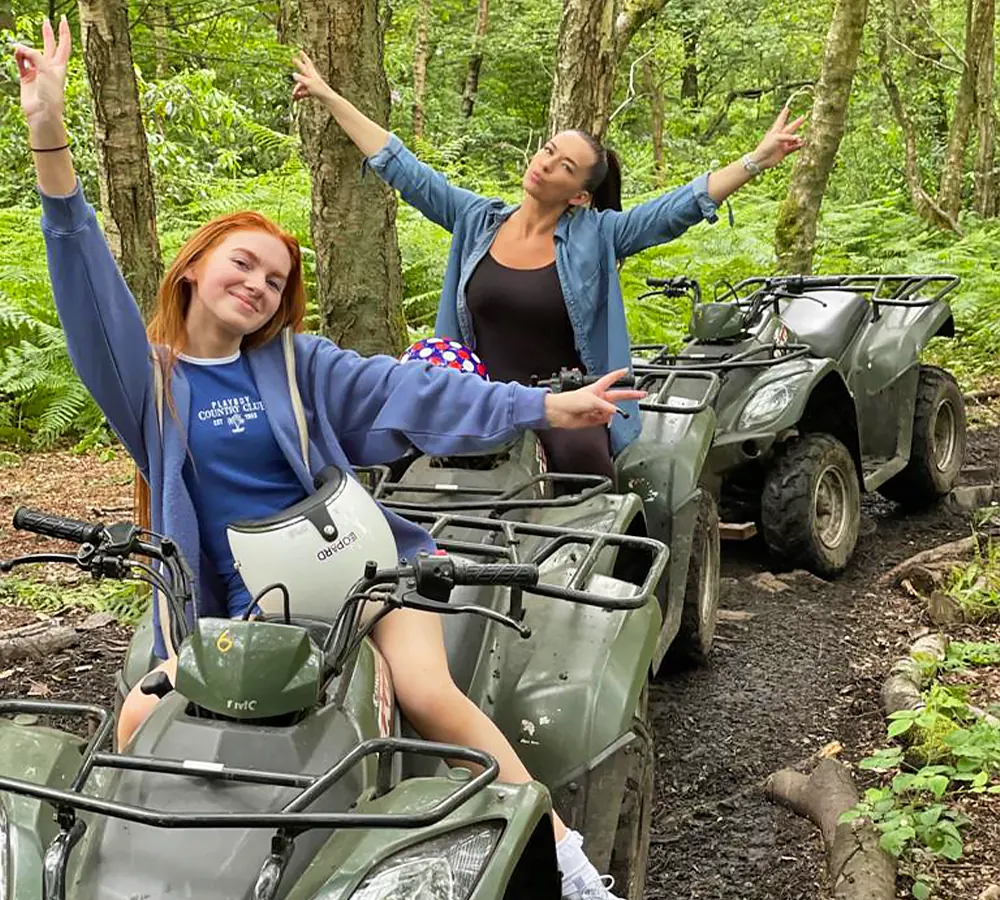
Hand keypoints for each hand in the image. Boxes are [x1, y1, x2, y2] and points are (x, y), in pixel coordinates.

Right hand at [14, 17, 71, 131]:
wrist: (42, 113)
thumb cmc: (51, 95)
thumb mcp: (46, 71)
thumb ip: (34, 56)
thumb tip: (19, 49)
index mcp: (60, 66)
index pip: (64, 45)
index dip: (64, 32)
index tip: (64, 19)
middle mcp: (49, 67)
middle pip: (49, 46)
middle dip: (47, 34)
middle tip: (46, 21)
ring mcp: (37, 71)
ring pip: (30, 53)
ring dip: (24, 49)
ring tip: (20, 51)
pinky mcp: (26, 76)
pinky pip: (20, 61)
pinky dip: (18, 56)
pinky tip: (17, 55)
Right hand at [291, 50, 338, 105]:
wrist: (327, 98)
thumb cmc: (319, 89)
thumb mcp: (308, 83)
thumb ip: (300, 78)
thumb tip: (293, 74)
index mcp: (311, 73)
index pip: (306, 62)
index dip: (303, 57)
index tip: (300, 51)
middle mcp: (311, 77)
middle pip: (303, 70)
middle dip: (298, 65)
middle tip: (293, 59)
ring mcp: (312, 83)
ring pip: (302, 84)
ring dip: (297, 89)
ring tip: (293, 95)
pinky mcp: (312, 90)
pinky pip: (304, 91)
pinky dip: (300, 94)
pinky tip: (296, 98)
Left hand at [543, 369, 645, 429]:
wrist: (559, 413)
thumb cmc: (570, 401)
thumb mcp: (591, 400)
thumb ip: (606, 406)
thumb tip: (615, 412)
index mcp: (597, 388)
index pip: (611, 379)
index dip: (619, 374)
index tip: (626, 370)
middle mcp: (598, 398)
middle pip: (618, 396)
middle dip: (630, 395)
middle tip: (642, 394)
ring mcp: (596, 409)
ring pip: (610, 412)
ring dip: (607, 414)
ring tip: (596, 413)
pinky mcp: (593, 419)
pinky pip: (604, 420)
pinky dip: (601, 420)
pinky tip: (593, 418)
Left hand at [750, 106, 806, 169]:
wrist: (761, 159)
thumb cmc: (766, 146)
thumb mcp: (776, 138)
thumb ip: (788, 137)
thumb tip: (798, 138)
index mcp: (776, 130)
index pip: (781, 119)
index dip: (784, 113)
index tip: (787, 107)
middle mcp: (780, 136)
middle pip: (791, 127)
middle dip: (797, 122)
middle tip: (804, 116)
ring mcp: (783, 144)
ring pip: (793, 139)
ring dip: (798, 138)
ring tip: (801, 139)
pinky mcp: (784, 151)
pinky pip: (793, 148)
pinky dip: (798, 146)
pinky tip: (801, 144)